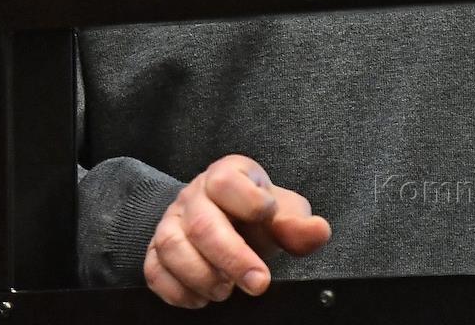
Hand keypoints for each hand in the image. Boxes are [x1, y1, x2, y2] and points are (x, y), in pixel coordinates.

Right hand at [143, 154, 331, 308]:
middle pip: (202, 223)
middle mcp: (194, 195)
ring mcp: (171, 221)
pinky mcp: (156, 249)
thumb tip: (319, 231)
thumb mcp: (282, 214)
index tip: (269, 217)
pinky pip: (154, 270)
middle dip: (232, 258)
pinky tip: (201, 298)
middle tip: (258, 283)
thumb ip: (298, 223)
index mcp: (227, 175)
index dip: (248, 201)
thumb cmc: (256, 216)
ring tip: (225, 291)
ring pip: (172, 246)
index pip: (226, 180)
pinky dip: (178, 291)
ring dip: (201, 276)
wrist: (225, 222)